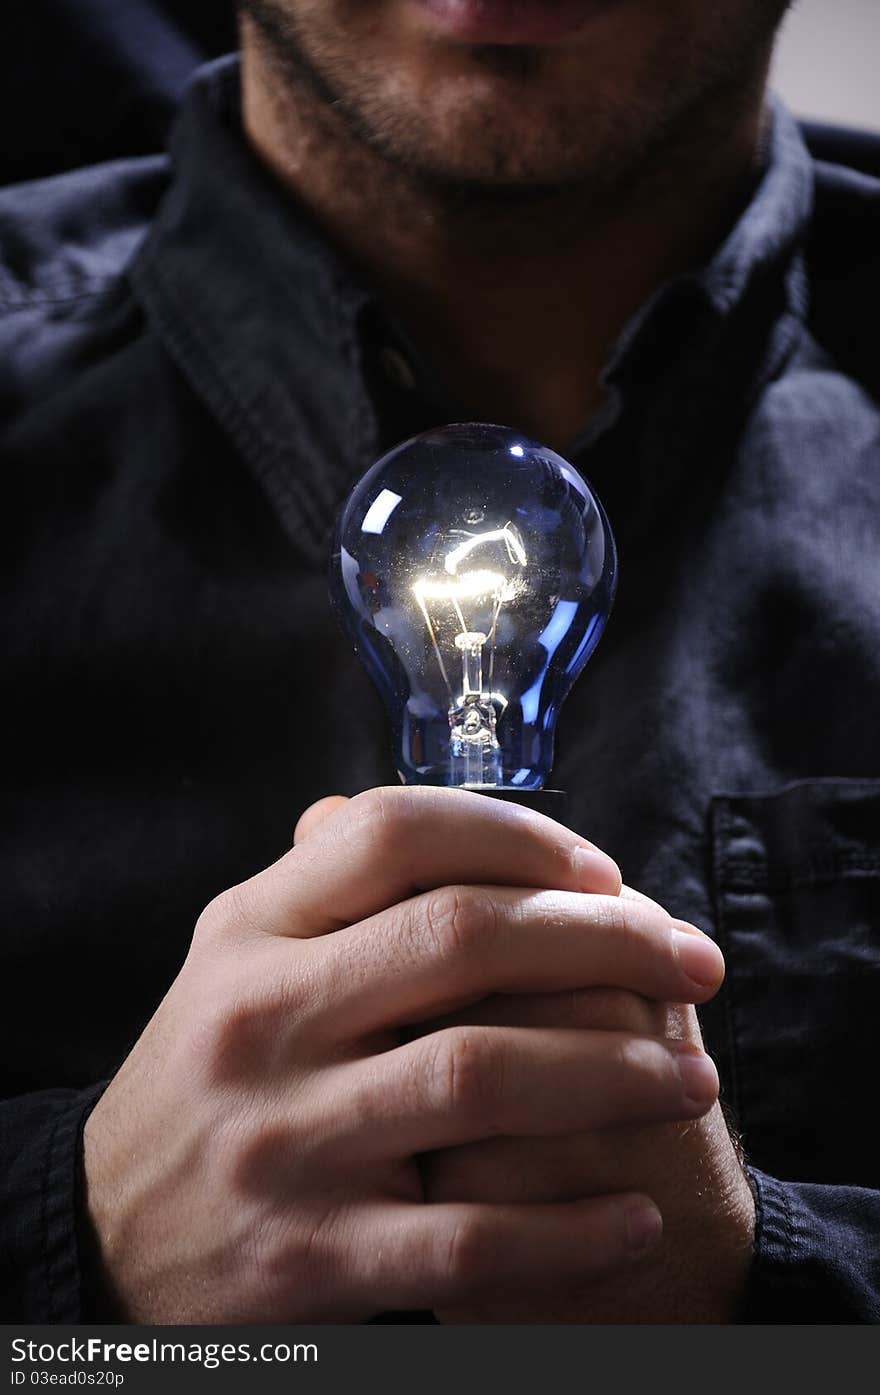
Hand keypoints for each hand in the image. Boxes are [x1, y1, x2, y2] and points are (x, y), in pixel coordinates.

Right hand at [83, 788, 723, 1321]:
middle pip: (463, 940)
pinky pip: (470, 1239)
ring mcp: (285, 1140)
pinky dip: (571, 1229)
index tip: (602, 873)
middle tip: (695, 963)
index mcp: (250, 929)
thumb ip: (335, 883)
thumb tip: (478, 826)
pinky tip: (634, 1214)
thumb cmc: (210, 1074)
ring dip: (615, 1073)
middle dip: (607, 941)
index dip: (518, 836)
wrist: (109, 1231)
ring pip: (482, 1077)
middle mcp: (262, 1020)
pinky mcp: (312, 1256)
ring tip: (692, 1079)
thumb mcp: (238, 955)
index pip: (394, 832)